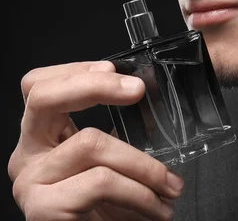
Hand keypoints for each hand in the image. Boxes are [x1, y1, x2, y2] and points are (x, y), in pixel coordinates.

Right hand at [8, 61, 183, 219]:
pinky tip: (156, 208)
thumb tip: (154, 107)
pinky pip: (100, 181)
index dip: (75, 70)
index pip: (39, 87)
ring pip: (91, 143)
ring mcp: (30, 182)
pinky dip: (140, 192)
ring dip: (144, 166)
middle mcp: (26, 157)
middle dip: (96, 85)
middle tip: (138, 90)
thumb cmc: (108, 210)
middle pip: (43, 98)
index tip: (117, 71)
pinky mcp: (43, 209)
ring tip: (172, 187)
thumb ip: (118, 135)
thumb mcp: (112, 163)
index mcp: (42, 139)